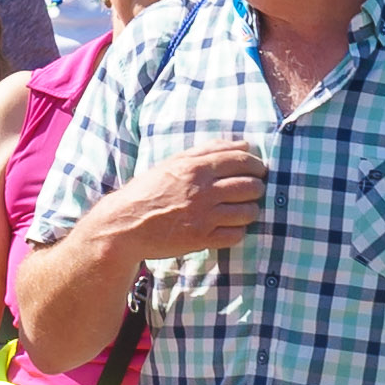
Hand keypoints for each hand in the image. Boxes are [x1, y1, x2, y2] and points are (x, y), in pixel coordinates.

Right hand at [103, 142, 266, 261]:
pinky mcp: (201, 239)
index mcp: (196, 168)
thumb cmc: (149, 190)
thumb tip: (243, 145)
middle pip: (250, 186)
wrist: (125, 224)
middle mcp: (202, 191)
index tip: (259, 170)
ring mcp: (203, 216)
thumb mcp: (174, 162)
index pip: (242, 161)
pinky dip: (237, 231)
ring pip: (248, 212)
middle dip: (256, 188)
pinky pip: (236, 235)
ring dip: (250, 210)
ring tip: (240, 210)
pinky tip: (228, 226)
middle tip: (251, 191)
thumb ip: (208, 151)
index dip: (257, 165)